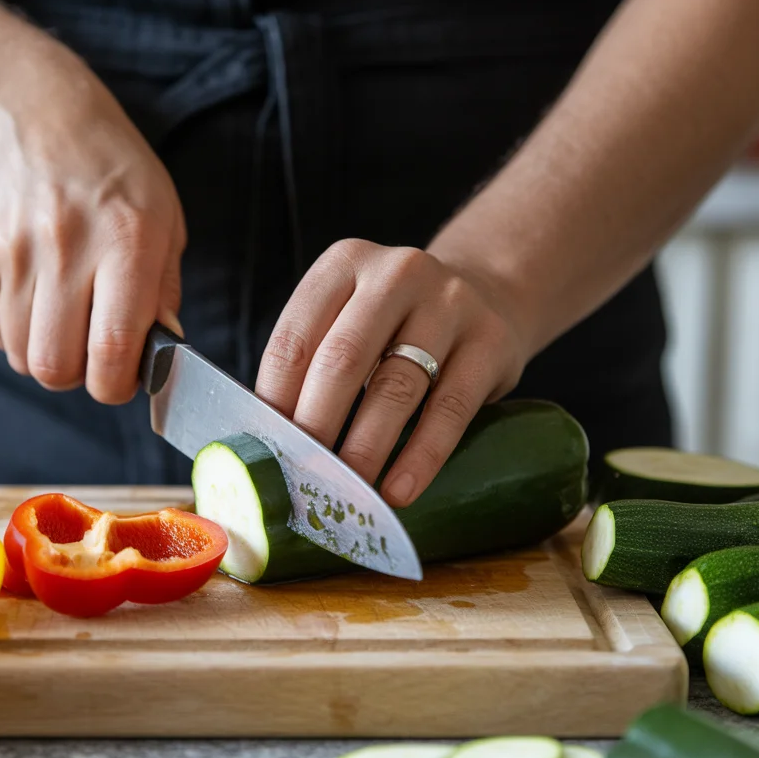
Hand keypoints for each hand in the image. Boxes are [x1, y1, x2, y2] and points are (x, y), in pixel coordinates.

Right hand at [0, 64, 185, 402]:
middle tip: (91, 352)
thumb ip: (164, 292)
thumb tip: (161, 356)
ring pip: (21, 353)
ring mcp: (8, 250)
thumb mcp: (163, 217)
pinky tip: (34, 291)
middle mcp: (64, 245)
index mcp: (125, 241)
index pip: (111, 350)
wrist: (26, 110)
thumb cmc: (109, 169)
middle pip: (55, 366)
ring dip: (45, 350)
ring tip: (64, 314)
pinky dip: (15, 327)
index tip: (122, 378)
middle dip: (78, 376)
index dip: (116, 385)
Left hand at [255, 239, 526, 506]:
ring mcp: (449, 303)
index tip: (267, 452)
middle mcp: (397, 273)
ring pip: (395, 387)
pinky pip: (450, 409)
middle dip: (315, 427)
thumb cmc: (398, 323)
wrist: (490, 294)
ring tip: (347, 493)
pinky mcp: (491, 341)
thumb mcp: (352, 317)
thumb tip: (269, 443)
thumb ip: (314, 362)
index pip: (295, 339)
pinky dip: (421, 457)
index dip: (275, 401)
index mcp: (345, 264)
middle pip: (342, 360)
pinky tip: (399, 490)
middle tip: (302, 478)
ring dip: (365, 449)